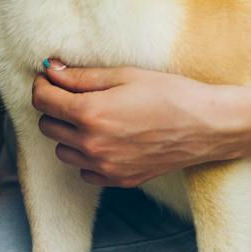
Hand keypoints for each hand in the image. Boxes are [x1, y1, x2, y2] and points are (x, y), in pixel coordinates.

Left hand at [30, 61, 247, 185]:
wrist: (207, 126)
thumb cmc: (170, 93)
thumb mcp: (124, 75)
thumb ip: (81, 76)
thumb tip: (49, 71)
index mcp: (90, 114)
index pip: (42, 101)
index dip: (43, 85)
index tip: (51, 78)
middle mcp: (92, 145)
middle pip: (47, 126)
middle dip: (54, 108)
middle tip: (73, 94)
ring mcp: (105, 166)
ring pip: (62, 151)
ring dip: (68, 133)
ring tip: (91, 117)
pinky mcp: (119, 180)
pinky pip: (85, 172)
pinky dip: (86, 157)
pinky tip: (105, 140)